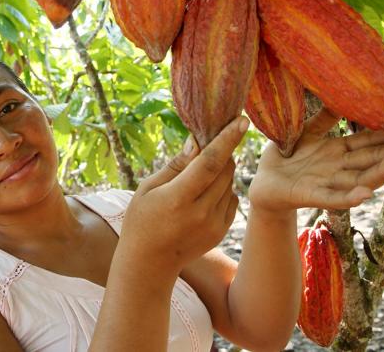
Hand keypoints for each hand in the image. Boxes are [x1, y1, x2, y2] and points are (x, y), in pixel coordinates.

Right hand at [119, 117, 246, 275]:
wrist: (150, 263)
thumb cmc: (141, 219)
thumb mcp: (148, 188)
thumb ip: (176, 165)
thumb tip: (197, 141)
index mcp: (179, 198)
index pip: (210, 163)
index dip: (227, 139)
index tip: (241, 120)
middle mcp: (201, 212)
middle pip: (225, 169)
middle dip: (222, 151)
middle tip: (209, 142)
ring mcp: (214, 224)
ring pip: (230, 183)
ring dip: (221, 170)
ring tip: (198, 175)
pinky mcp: (221, 231)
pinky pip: (231, 199)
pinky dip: (222, 189)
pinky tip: (202, 194)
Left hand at [249, 108, 383, 211]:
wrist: (262, 183)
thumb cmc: (284, 157)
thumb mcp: (304, 133)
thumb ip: (323, 119)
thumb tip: (340, 94)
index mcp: (339, 151)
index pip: (373, 141)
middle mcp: (340, 168)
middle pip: (376, 159)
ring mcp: (328, 183)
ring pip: (361, 178)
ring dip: (381, 171)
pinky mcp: (311, 196)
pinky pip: (333, 198)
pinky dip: (349, 198)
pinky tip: (364, 194)